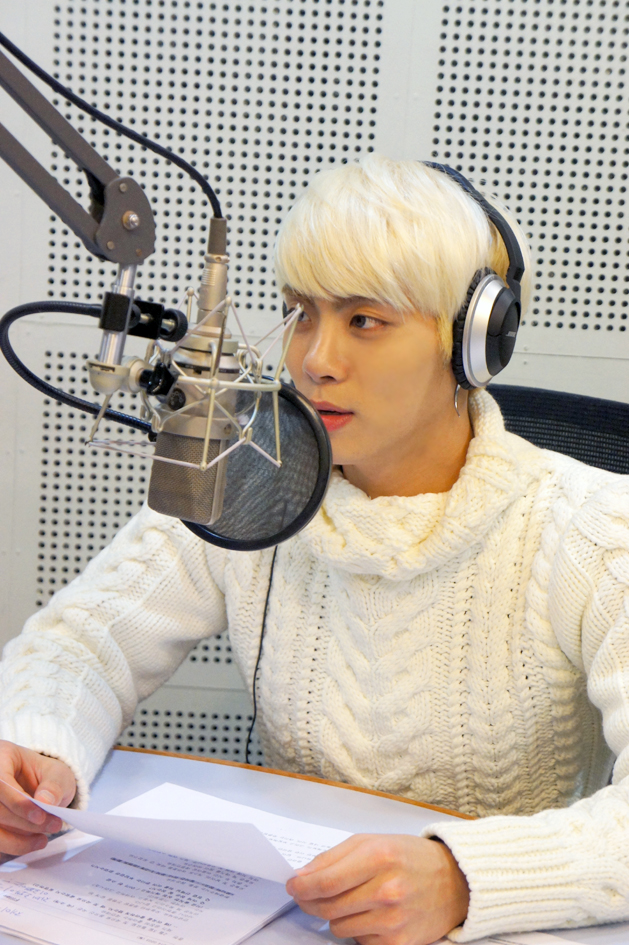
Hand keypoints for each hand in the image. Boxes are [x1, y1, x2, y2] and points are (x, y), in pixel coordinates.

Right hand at [0, 740, 75, 855]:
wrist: (41, 787)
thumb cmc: (47, 776)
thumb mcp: (58, 773)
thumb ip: (53, 785)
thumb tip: (44, 802)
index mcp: (1, 757)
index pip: (0, 782)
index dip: (17, 802)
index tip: (40, 816)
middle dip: (23, 823)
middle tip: (53, 826)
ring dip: (15, 841)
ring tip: (42, 840)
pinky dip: (10, 846)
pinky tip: (29, 845)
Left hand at [286, 834, 468, 944]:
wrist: (455, 881)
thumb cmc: (409, 857)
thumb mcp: (371, 841)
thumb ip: (333, 857)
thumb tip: (302, 875)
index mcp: (378, 857)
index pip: (325, 881)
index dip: (301, 886)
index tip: (293, 885)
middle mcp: (386, 890)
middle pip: (327, 907)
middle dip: (311, 901)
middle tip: (310, 894)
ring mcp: (393, 920)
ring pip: (339, 927)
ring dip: (337, 915)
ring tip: (354, 899)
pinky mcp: (399, 944)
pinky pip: (359, 941)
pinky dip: (358, 929)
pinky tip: (371, 914)